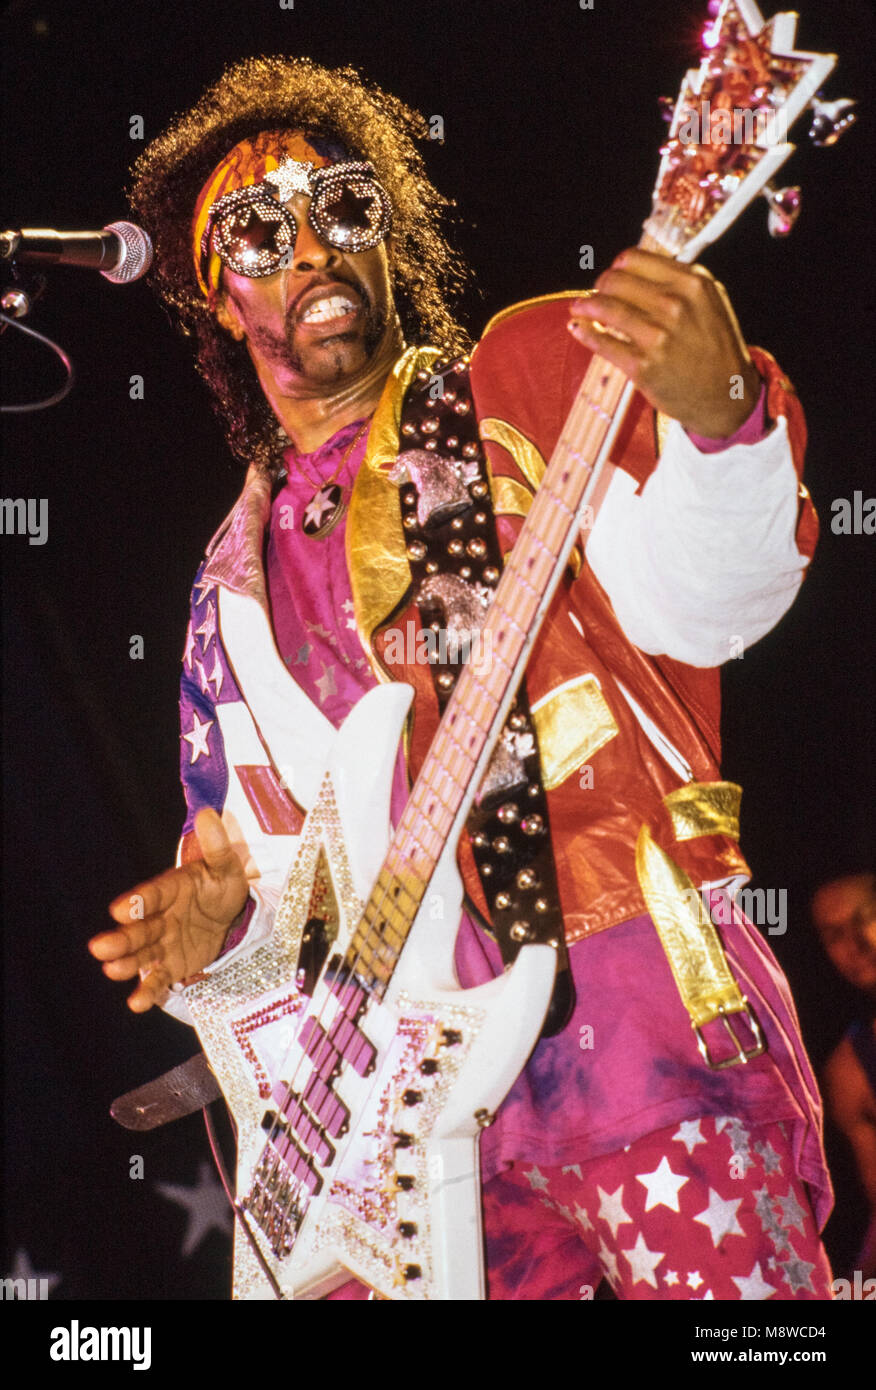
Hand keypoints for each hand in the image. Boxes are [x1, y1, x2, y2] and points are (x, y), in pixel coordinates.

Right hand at [89, 808, 249, 1011]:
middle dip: (121, 938)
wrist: (234, 919)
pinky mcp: (171, 966)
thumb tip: (210, 815)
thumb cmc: (223, 889)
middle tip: (100, 947)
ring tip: (111, 970)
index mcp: (171, 889)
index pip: (153, 895)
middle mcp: (160, 917)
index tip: (120, 909)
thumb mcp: (227, 869)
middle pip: (139, 928)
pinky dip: (147, 990)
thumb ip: (218, 848)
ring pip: (142, 954)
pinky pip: (158, 979)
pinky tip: (137, 1004)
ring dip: (126, 962)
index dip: (138, 902)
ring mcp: (163, 943)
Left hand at [568, 248, 760, 438]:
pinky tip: (578, 328)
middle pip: (616, 281)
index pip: (635, 259)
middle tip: (594, 294)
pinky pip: (602, 342)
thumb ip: (678, 282)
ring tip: (578, 308)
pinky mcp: (642, 366)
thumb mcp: (710, 302)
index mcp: (693, 283)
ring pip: (606, 308)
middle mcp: (676, 305)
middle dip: (600, 286)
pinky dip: (585, 332)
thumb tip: (634, 268)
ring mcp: (658, 336)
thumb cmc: (716, 348)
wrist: (726, 396)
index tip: (612, 276)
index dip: (617, 267)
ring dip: (585, 306)